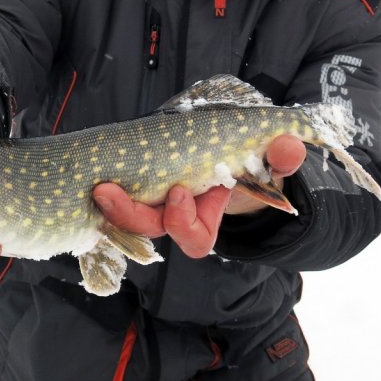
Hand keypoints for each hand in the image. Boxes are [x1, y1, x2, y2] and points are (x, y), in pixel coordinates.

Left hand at [92, 134, 306, 257]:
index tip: (179, 192)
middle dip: (128, 213)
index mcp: (206, 217)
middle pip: (147, 227)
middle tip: (108, 190)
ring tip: (99, 185)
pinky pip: (116, 193)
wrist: (224, 150)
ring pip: (126, 213)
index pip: (193, 236)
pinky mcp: (133, 181)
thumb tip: (290, 144)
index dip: (183, 220)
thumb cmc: (246, 161)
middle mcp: (174, 214)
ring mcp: (151, 199)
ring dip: (113, 202)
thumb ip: (281, 158)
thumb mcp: (268, 161)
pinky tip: (91, 170)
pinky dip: (107, 186)